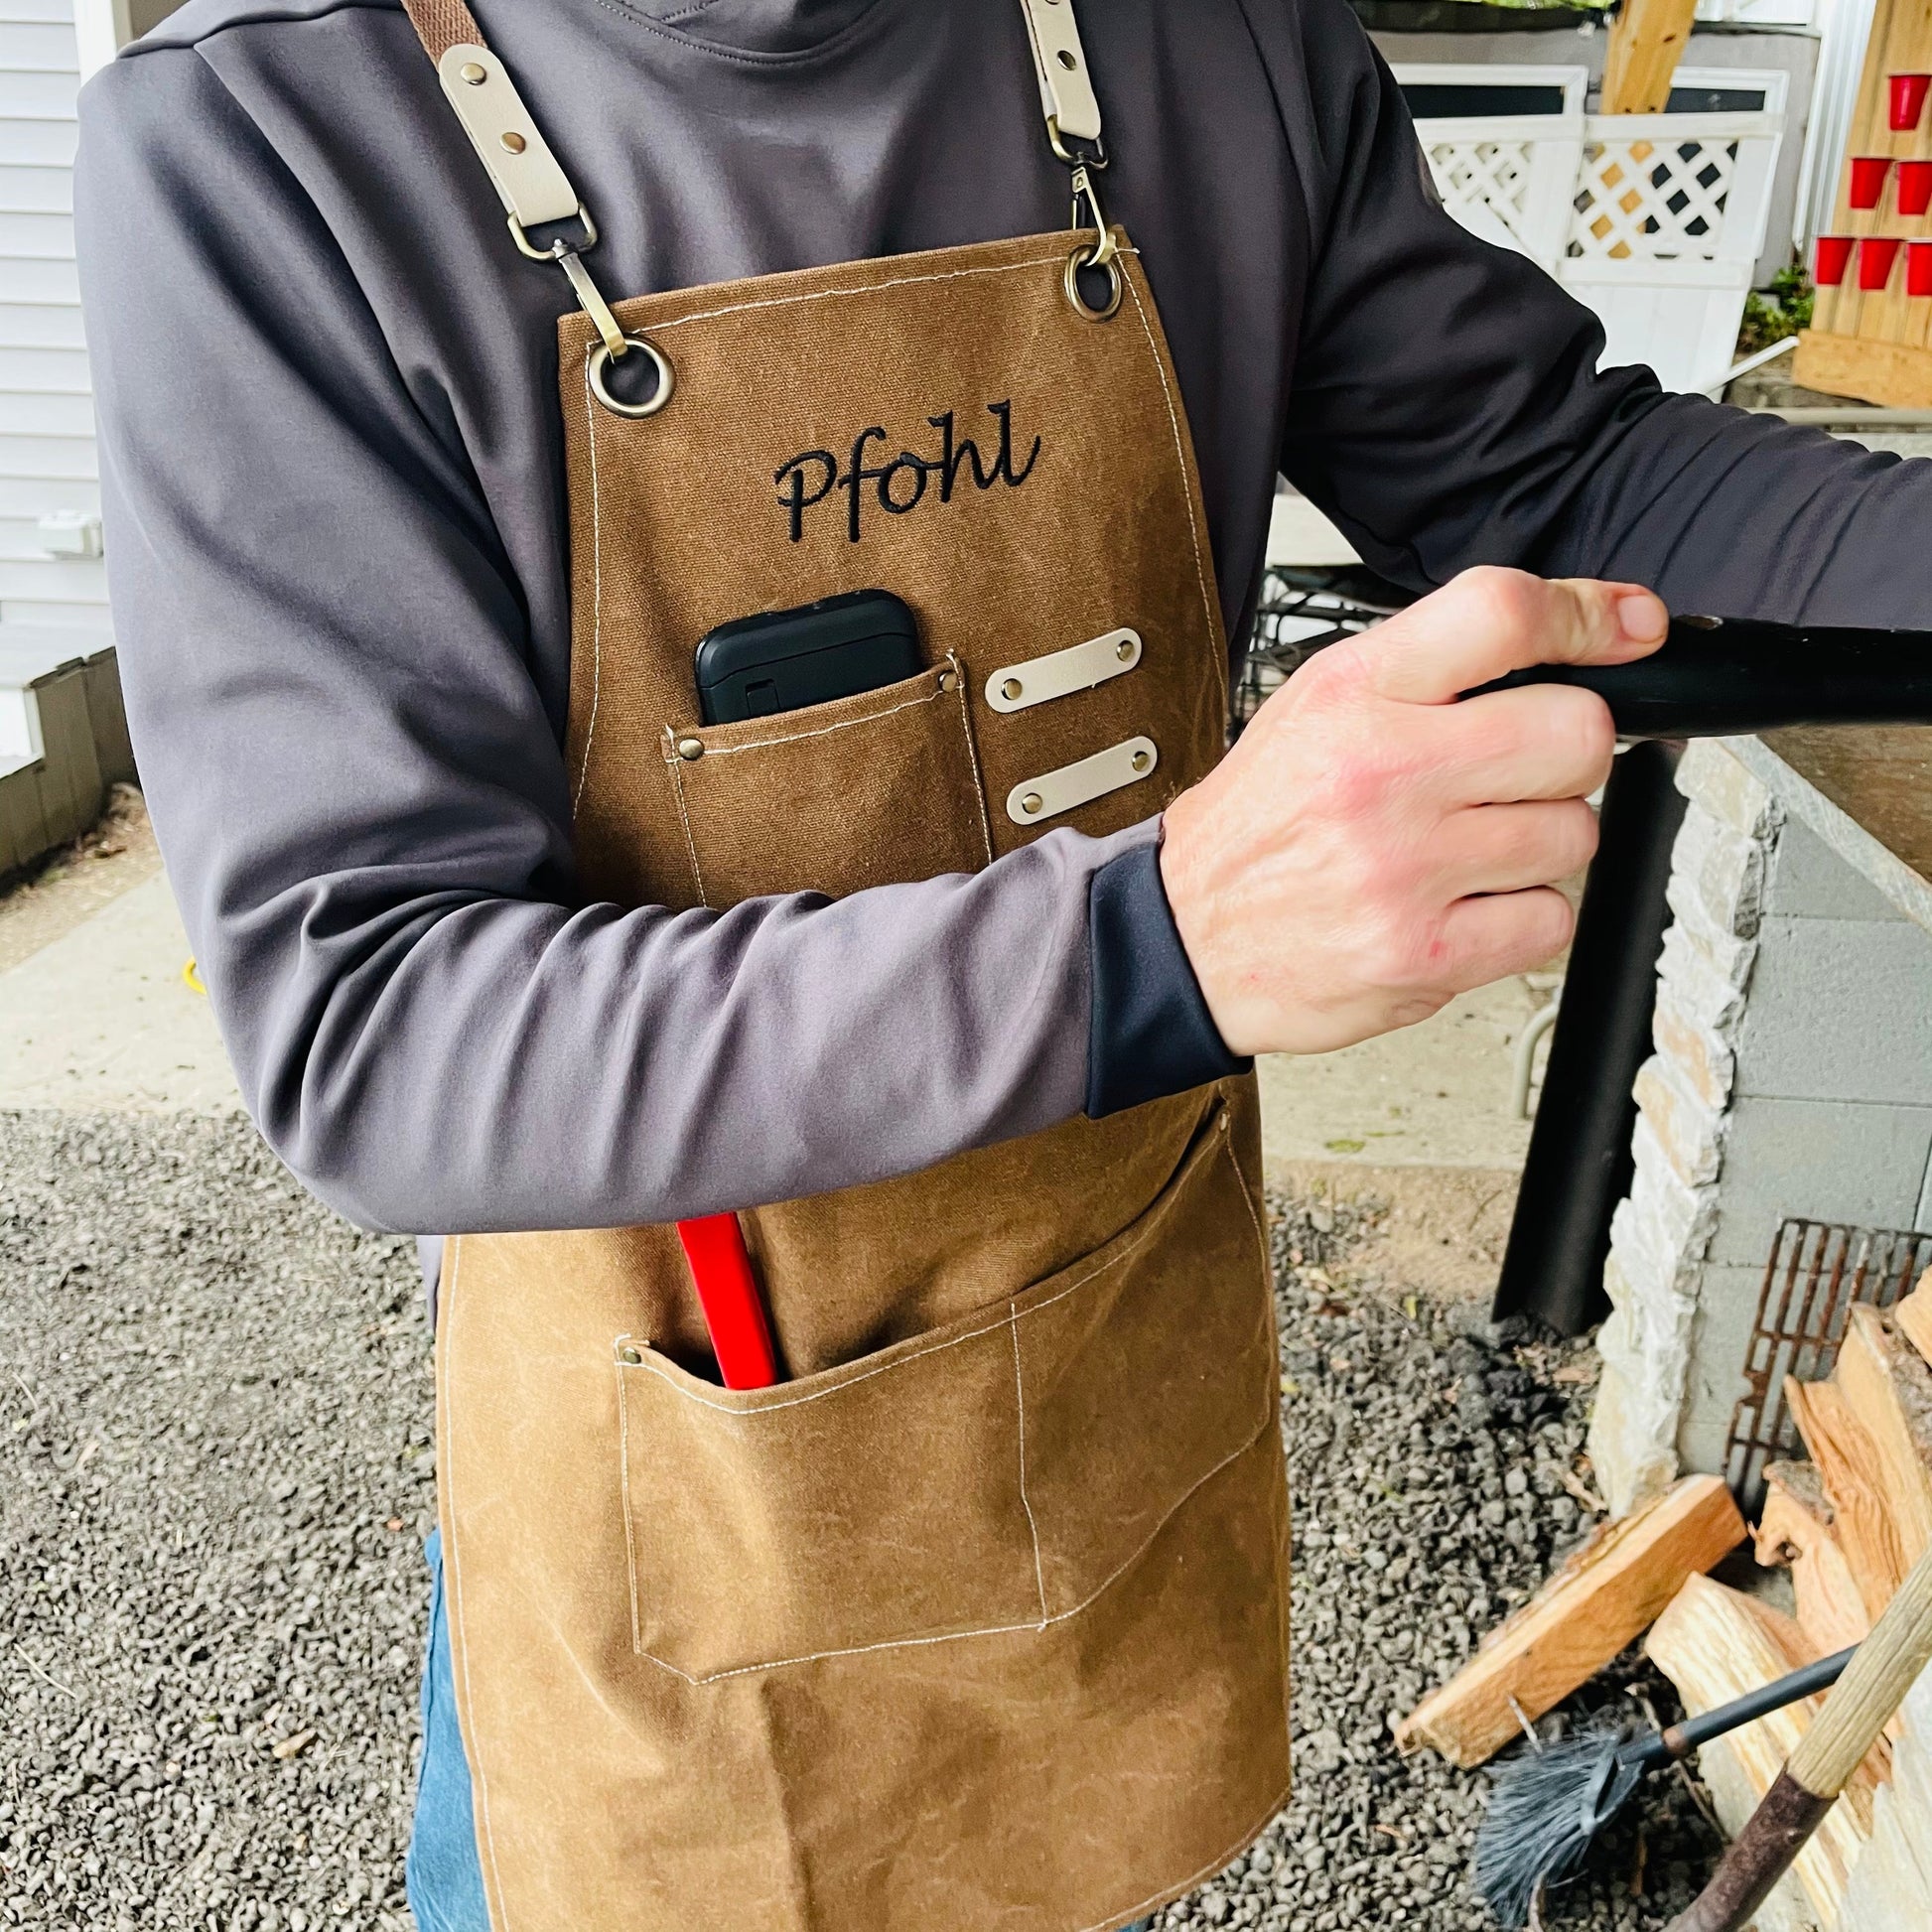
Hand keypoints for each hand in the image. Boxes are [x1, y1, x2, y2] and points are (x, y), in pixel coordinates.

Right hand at [1160, 567, 1666, 1056]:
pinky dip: (1521, 916)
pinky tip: (1461, 903)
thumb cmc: (1262, 820)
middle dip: (1563, 756)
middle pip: (1576, 733)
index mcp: (1354, 694)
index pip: (1503, 616)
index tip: (1628, 630)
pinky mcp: (1425, 953)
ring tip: (1464, 849)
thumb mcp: (1323, 702)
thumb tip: (1599, 633)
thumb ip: (1441, 662)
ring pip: (1574, 834)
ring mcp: (1405, 869)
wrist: (1185, 934)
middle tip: (1509, 775)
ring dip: (1538, 843)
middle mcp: (1380, 773)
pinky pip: (1552, 919)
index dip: (1591, 617)